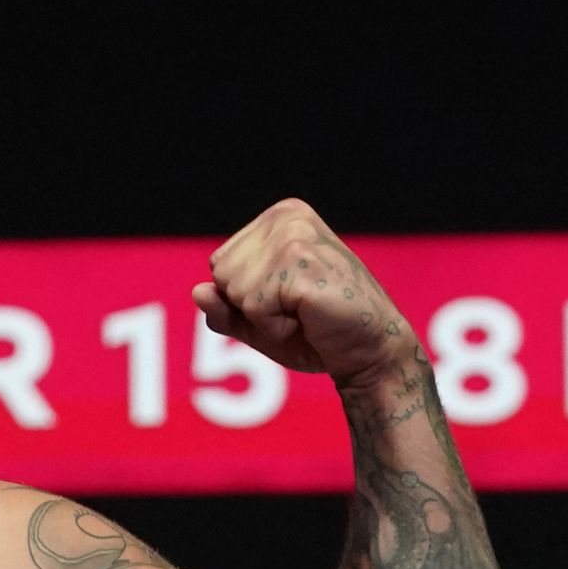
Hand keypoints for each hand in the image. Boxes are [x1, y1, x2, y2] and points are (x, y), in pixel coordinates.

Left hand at [191, 199, 414, 388]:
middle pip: (221, 274)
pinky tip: (309, 319)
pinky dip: (275, 327)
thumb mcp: (257, 321)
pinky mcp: (300, 263)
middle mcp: (287, 218)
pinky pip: (253, 307)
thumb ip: (223, 308)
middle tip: (298, 309)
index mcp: (280, 218)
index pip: (220, 264)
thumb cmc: (316, 332)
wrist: (369, 351)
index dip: (246, 297)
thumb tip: (198, 292)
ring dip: (264, 318)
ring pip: (233, 290)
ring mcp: (295, 236)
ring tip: (305, 313)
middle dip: (251, 306)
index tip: (289, 299)